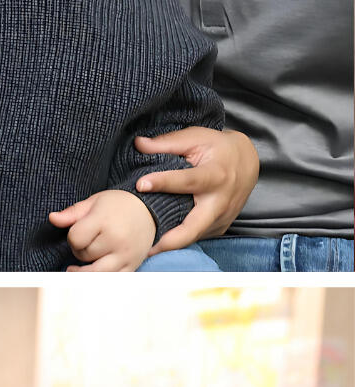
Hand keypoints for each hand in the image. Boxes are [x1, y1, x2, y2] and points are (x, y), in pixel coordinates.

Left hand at [51, 187, 155, 271]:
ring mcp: (126, 254)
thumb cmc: (117, 205)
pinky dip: (100, 279)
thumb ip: (72, 213)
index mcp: (104, 221)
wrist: (149, 210)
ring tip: (75, 268)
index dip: (72, 237)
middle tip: (84, 244)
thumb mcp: (94, 202)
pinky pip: (112, 279)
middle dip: (79, 251)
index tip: (77, 233)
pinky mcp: (133, 265)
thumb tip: (52, 219)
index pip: (75, 238)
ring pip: (96, 272)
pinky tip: (93, 273)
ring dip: (84, 270)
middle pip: (84, 255)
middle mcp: (117, 239)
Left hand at [135, 126, 257, 251]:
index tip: (141, 184)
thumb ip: (167, 143)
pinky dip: (177, 241)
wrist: (248, 162)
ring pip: (192, 236)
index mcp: (215, 175)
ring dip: (170, 245)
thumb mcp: (197, 138)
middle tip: (145, 247)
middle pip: (195, 227)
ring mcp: (221, 218)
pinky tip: (157, 240)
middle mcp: (220, 201)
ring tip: (143, 248)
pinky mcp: (219, 227)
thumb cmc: (218, 148)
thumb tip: (138, 144)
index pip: (187, 181)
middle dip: (171, 240)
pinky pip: (195, 237)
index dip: (163, 182)